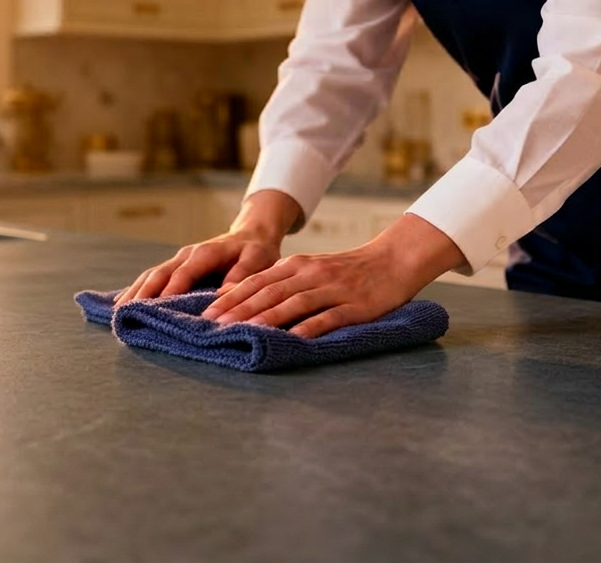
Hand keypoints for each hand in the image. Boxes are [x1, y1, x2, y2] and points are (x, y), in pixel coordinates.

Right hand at [114, 190, 301, 304]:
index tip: (154, 308)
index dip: (169, 290)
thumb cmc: (256, 250)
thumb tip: (225, 294)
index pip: (183, 273)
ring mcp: (178, 261)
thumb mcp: (257, 260)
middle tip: (125, 315)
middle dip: (141, 294)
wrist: (251, 235)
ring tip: (118, 313)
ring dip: (134, 293)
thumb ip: (242, 275)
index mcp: (205, 253)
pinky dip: (137, 290)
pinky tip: (122, 303)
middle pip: (159, 274)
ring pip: (151, 276)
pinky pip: (153, 278)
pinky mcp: (176, 268)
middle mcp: (186, 255)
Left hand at [201, 214, 464, 338]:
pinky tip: (293, 339)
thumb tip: (249, 305)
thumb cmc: (349, 271)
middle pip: (269, 292)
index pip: (256, 281)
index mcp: (297, 265)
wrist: (393, 260)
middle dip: (239, 310)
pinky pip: (329, 317)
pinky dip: (309, 328)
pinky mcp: (354, 305)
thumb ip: (284, 284)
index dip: (230, 298)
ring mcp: (333, 289)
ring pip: (294, 303)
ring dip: (267, 318)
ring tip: (245, 333)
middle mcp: (310, 273)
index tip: (206, 315)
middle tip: (214, 327)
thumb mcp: (312, 270)